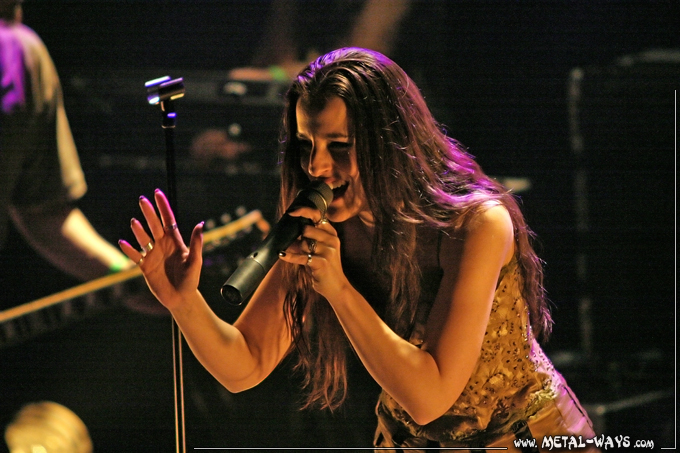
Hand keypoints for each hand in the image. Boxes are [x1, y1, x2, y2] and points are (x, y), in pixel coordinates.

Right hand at [118, 189, 203, 310]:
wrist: (181, 298)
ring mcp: (152, 255)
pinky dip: (128, 250)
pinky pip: (135, 256)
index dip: (163, 206)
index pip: (168, 220)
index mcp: (175, 241)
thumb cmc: (191, 279)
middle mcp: (162, 245)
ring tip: (135, 222)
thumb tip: (200, 224)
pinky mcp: (145, 266)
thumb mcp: (195, 261)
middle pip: (154, 225)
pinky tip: (123, 242)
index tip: (157, 193)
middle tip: (142, 199)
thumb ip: (196, 243)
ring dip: (139, 230)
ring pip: (143, 239)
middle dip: (149, 212)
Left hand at [277, 207, 349, 298]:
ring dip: (299, 250)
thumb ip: (310, 237)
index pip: (318, 216)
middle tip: (303, 247)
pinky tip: (282, 254)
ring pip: (304, 243)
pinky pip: (301, 257)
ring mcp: (328, 251)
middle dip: (300, 238)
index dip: (304, 211)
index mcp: (332, 233)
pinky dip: (290, 256)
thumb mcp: (321, 248)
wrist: (336, 287)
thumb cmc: (324, 266)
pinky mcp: (322, 263)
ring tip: (307, 258)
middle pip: (307, 229)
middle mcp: (332, 240)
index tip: (291, 212)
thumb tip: (290, 228)